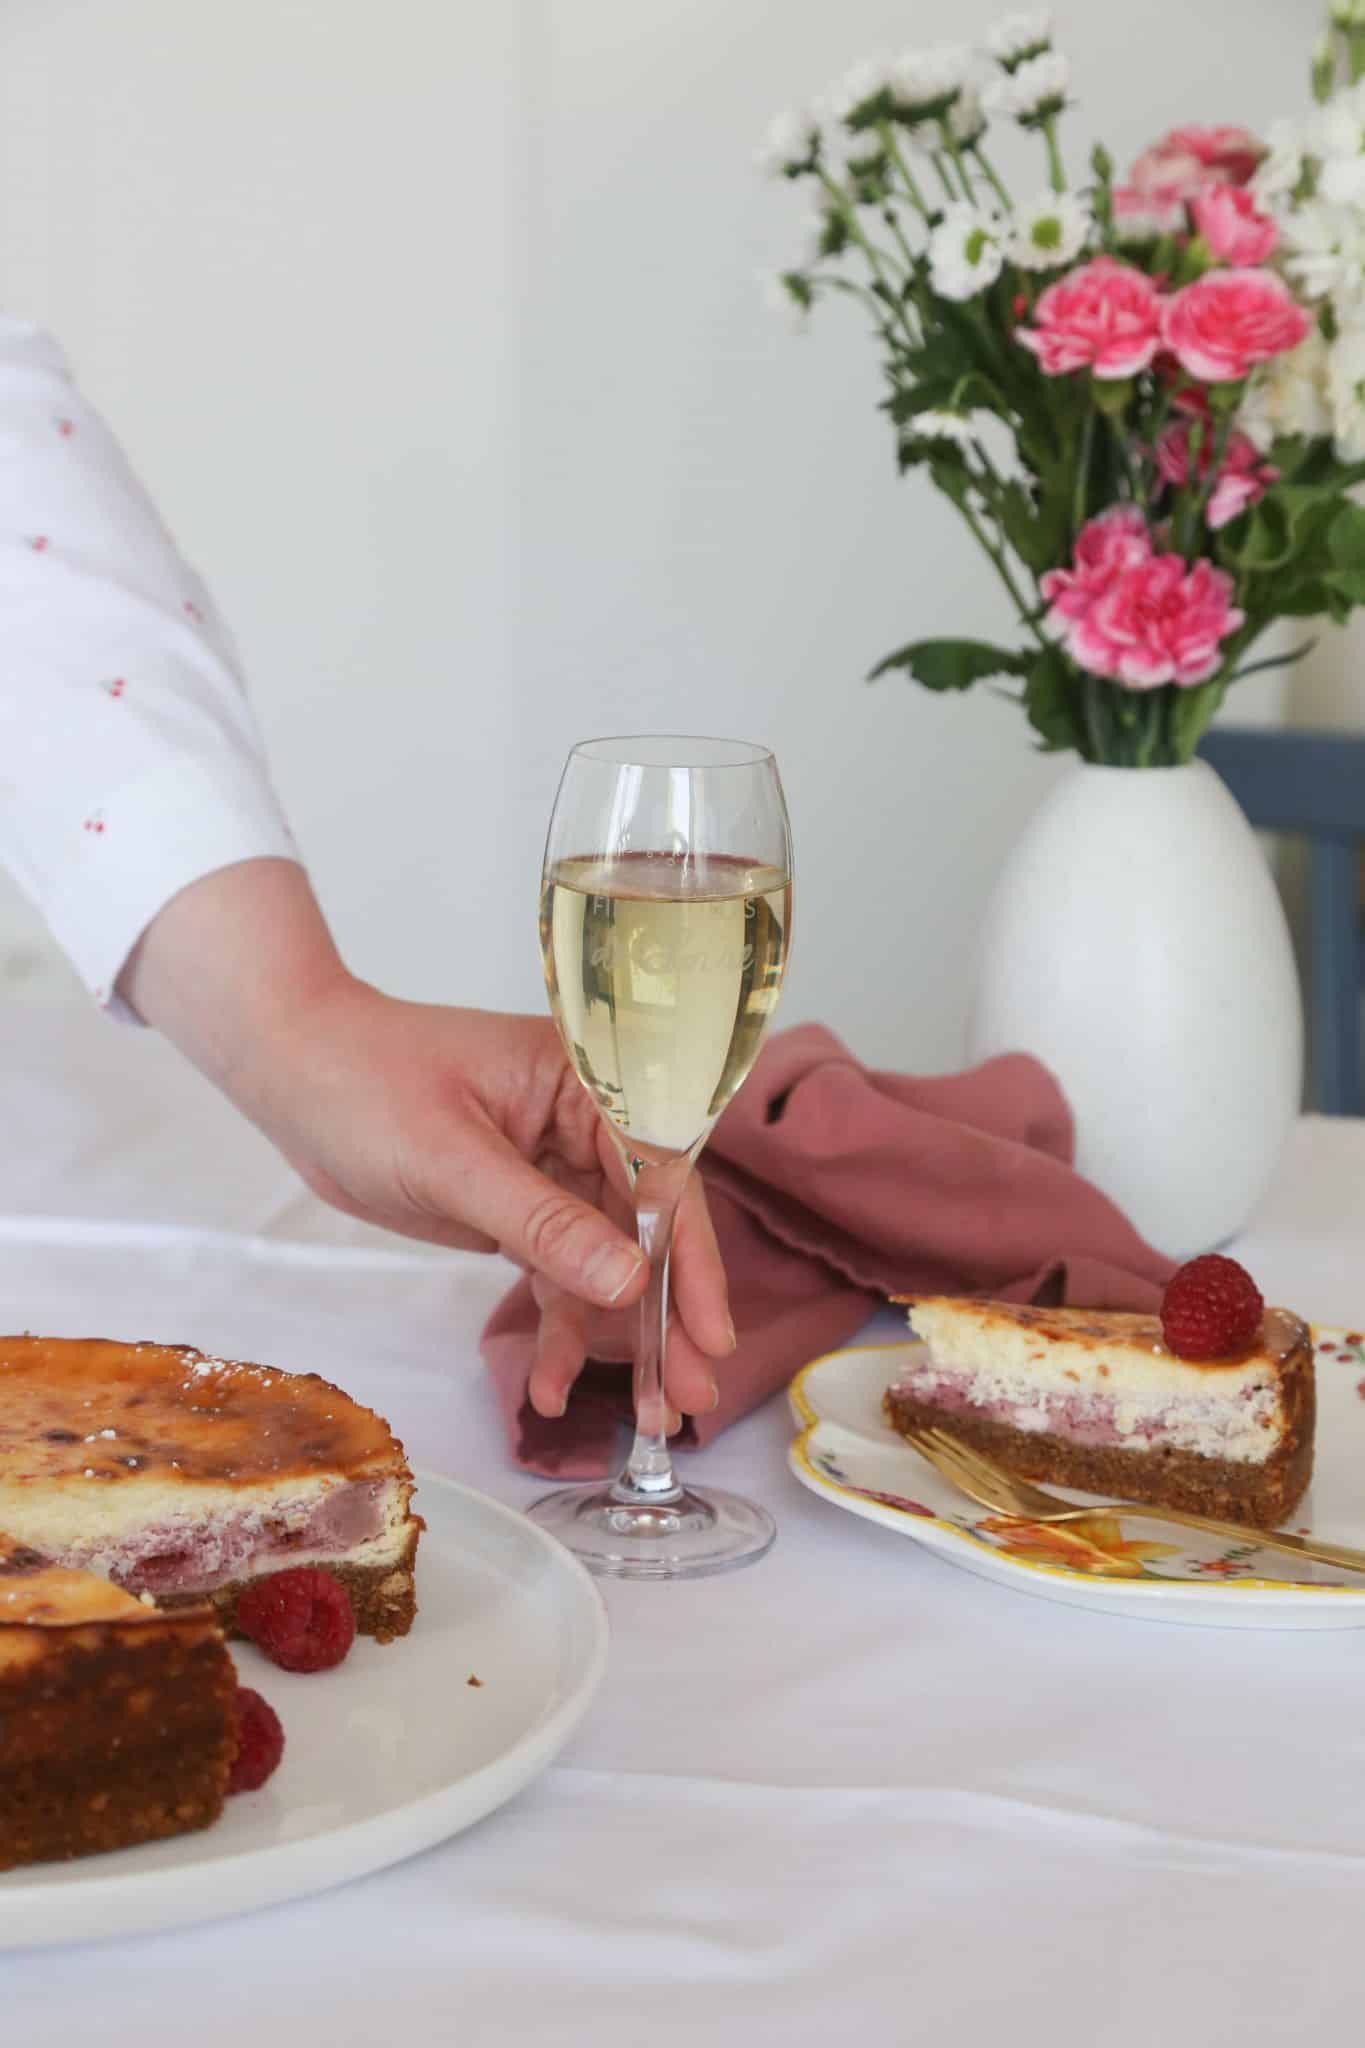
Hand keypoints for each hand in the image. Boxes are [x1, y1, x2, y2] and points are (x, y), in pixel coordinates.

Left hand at [120, 861, 734, 1420]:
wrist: (293, 1074)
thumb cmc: (364, 1084)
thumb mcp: (452, 1160)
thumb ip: (542, 1223)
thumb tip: (629, 1282)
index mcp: (586, 1082)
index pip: (660, 1174)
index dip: (689, 1258)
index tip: (709, 1332)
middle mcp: (585, 1123)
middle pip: (647, 1227)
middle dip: (669, 1315)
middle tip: (692, 1396)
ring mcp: (554, 1168)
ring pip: (608, 1262)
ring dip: (621, 1338)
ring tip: (648, 1416)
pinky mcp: (520, 1209)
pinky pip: (555, 1276)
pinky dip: (557, 1331)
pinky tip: (553, 1387)